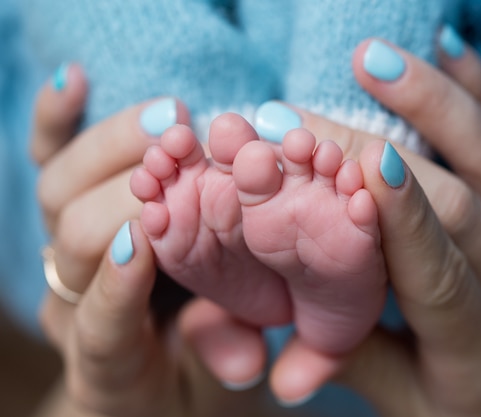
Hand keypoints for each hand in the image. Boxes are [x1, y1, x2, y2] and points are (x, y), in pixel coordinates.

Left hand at [30, 65, 268, 392]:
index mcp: (109, 356)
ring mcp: (65, 250)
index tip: (149, 236)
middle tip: (183, 155)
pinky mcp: (65, 212)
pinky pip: (45, 160)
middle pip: (76, 239)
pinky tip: (77, 79)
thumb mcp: (211, 383)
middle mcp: (75, 297)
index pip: (100, 320)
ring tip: (171, 119)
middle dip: (128, 195)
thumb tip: (246, 362)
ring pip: (59, 191)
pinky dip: (56, 118)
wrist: (144, 367)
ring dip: (113, 150)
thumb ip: (225, 358)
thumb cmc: (180, 374)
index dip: (120, 281)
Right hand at [292, 39, 480, 415]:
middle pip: (453, 200)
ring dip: (435, 100)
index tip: (355, 161)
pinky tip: (445, 50)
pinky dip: (480, 90)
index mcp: (479, 341)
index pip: (437, 268)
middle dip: (373, 149)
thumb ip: (353, 369)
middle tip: (301, 114)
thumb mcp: (416, 405)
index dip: (399, 213)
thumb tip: (282, 368)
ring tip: (374, 59)